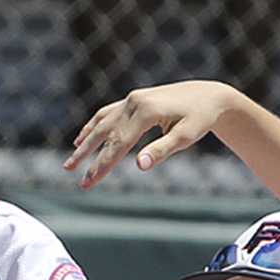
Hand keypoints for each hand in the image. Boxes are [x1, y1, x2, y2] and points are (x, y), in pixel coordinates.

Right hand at [65, 80, 235, 189]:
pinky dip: (93, 126)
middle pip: (105, 134)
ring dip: (85, 142)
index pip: (118, 144)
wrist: (208, 95)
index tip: (88, 183)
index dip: (101, 165)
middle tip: (75, 178)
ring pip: (102, 123)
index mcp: (146, 112)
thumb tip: (139, 166)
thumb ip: (161, 151)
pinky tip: (82, 137)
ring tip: (70, 162)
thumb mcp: (186, 137)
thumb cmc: (200, 118)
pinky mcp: (134, 99)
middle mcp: (135, 102)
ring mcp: (132, 99)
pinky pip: (107, 114)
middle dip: (88, 158)